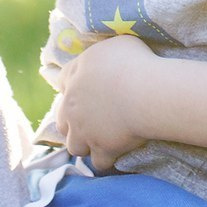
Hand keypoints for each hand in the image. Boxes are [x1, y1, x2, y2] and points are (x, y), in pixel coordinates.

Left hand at [53, 33, 159, 172]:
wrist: (144, 92)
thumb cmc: (134, 63)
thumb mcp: (118, 44)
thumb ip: (105, 53)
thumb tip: (107, 56)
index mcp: (75, 77)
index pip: (62, 81)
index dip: (72, 86)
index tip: (83, 90)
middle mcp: (73, 106)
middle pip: (62, 120)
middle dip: (73, 122)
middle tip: (90, 121)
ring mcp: (84, 131)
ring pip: (74, 146)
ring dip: (85, 145)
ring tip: (99, 143)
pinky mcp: (101, 149)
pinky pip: (99, 162)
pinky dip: (107, 160)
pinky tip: (116, 156)